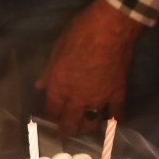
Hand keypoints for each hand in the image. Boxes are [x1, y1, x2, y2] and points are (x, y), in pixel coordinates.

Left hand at [36, 0, 144, 135]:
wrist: (111, 27)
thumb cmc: (80, 32)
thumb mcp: (58, 48)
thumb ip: (49, 71)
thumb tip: (40, 85)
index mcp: (60, 85)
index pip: (52, 110)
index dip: (50, 117)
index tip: (51, 118)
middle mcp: (77, 97)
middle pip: (71, 123)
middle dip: (67, 130)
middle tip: (66, 130)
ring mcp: (99, 98)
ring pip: (91, 123)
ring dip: (86, 126)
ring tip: (85, 125)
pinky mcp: (118, 94)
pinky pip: (116, 114)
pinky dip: (112, 119)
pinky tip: (110, 120)